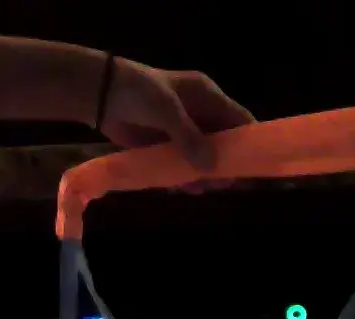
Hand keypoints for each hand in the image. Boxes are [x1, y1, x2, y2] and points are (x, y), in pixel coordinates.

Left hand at [100, 58, 255, 190]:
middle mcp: (198, 114)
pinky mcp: (162, 145)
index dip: (247, 140)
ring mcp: (180, 131)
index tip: (253, 164)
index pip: (238, 119)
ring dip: (204, 173)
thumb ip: (191, 139)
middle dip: (225, 162)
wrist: (101, 95)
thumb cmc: (140, 93)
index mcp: (207, 97)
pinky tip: (186, 189)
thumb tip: (212, 168)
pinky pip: (180, 163)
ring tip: (206, 189)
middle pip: (221, 142)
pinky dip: (184, 175)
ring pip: (201, 156)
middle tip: (226, 183)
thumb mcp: (169, 112)